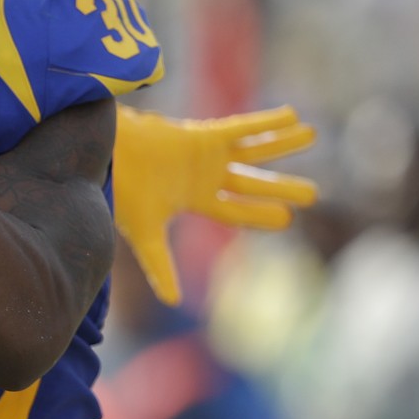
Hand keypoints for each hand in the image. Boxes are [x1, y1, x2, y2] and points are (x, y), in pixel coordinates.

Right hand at [114, 104, 317, 305]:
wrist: (105, 159)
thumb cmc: (121, 194)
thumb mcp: (145, 235)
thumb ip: (160, 265)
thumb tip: (172, 301)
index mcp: (193, 199)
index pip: (234, 210)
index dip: (259, 214)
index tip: (286, 219)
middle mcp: (204, 175)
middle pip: (250, 182)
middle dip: (280, 187)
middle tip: (312, 194)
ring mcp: (205, 153)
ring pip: (253, 150)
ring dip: (282, 144)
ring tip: (313, 135)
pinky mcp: (202, 134)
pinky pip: (241, 127)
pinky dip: (266, 123)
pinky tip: (292, 116)